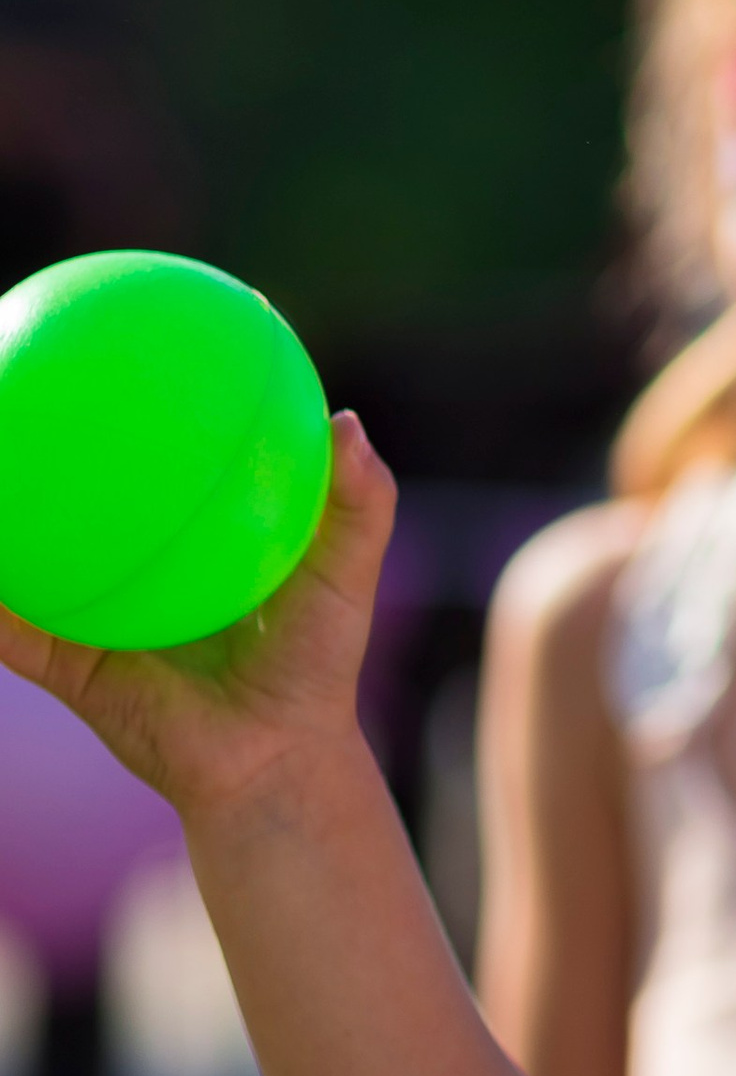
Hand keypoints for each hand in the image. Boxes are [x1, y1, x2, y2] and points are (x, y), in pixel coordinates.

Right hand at [0, 412, 394, 822]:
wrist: (273, 761)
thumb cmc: (316, 665)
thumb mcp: (345, 575)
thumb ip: (360, 501)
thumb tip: (346, 421)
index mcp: (185, 531)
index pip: (154, 445)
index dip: (139, 389)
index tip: (134, 314)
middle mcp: (129, 561)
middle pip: (70, 487)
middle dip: (37, 437)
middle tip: (16, 374)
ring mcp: (91, 609)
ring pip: (24, 552)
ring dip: (0, 512)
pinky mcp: (68, 663)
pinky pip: (13, 629)